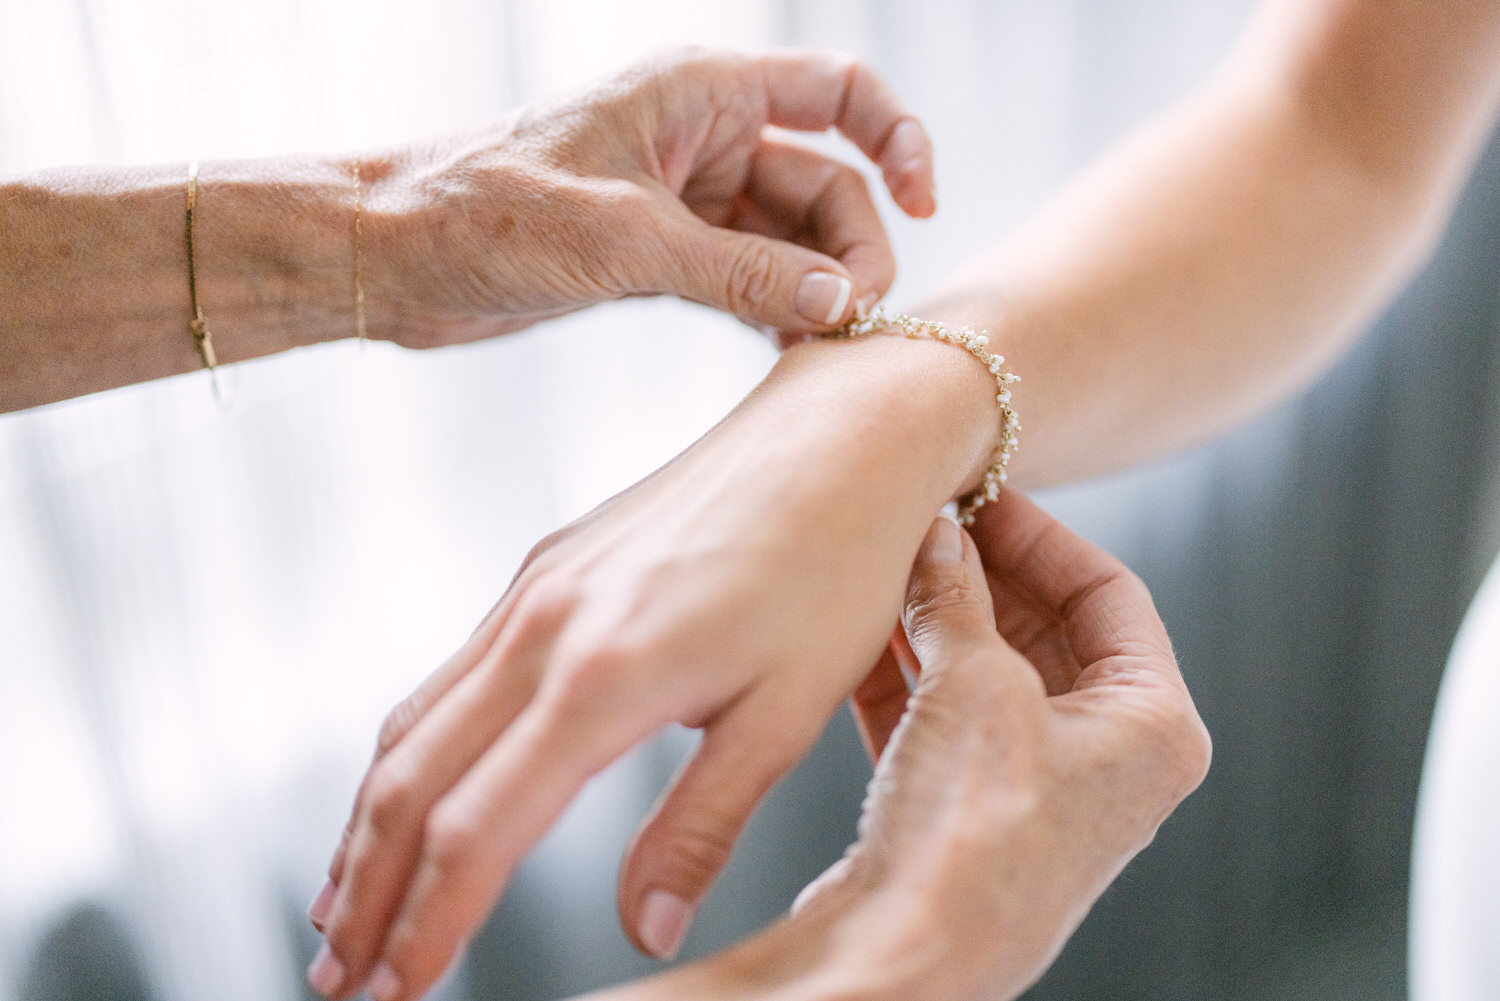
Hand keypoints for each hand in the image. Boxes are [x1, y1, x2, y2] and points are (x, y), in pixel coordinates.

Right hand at [306, 331, 1000, 1000]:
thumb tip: (647, 929)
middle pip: (411, 782)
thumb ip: (702, 824)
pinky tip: (410, 788)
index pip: (478, 830)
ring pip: (414, 725)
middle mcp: (545, 627)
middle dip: (364, 889)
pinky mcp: (545, 568)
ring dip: (368, 822)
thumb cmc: (834, 565)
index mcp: (606, 674)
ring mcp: (536, 591)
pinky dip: (410, 750)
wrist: (839, 433)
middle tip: (336, 978)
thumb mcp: (786, 711)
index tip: (393, 996)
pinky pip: (449, 673)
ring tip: (343, 902)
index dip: (427, 924)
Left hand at [367, 47, 934, 345]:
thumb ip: (742, 272)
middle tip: (853, 323)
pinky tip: (794, 356)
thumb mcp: (626, 240)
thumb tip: (845, 306)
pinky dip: (777, 312)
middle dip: (853, 249)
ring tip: (829, 349)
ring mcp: (685, 200)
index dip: (898, 139)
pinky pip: (749, 278)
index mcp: (702, 93)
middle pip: (826, 184)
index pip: (839, 92)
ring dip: (819, 289)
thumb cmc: (487, 213)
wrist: (394, 255)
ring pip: (791, 240)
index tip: (924, 205)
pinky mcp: (661, 255)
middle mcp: (704, 138)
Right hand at [553, 494, 1209, 1000]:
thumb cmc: (970, 845)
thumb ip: (957, 595)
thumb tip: (935, 530)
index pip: (1110, 592)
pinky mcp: (977, 811)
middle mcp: (1109, 758)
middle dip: (982, 574)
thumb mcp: (975, 686)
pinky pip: (950, 714)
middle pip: (1049, 628)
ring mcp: (1042, 788)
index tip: (981, 492)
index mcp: (1154, 726)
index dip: (1040, 534)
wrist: (904, 956)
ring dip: (939, 618)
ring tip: (887, 566)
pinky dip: (911, 670)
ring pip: (992, 671)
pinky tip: (864, 631)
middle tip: (925, 525)